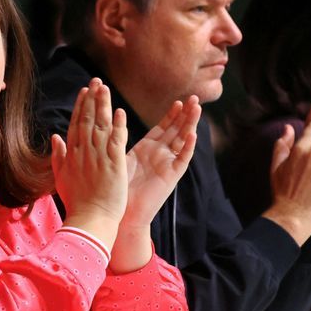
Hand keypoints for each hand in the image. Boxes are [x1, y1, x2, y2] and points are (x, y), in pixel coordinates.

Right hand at [51, 78, 127, 248]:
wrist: (89, 220)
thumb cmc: (76, 203)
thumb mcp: (61, 178)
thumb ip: (58, 156)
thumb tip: (55, 137)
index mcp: (71, 154)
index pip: (75, 124)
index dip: (80, 106)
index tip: (85, 92)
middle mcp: (83, 151)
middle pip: (87, 119)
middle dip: (92, 99)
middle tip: (96, 81)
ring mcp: (98, 156)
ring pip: (100, 124)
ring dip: (103, 105)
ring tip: (105, 88)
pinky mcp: (113, 163)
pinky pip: (116, 139)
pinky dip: (118, 125)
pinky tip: (120, 111)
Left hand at [123, 96, 199, 225]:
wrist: (120, 213)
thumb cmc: (116, 187)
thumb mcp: (118, 156)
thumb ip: (119, 138)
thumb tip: (113, 118)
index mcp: (148, 149)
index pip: (164, 128)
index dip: (171, 115)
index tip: (178, 101)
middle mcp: (160, 155)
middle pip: (177, 131)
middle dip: (186, 115)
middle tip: (195, 98)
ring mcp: (167, 165)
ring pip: (182, 141)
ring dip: (190, 125)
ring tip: (197, 109)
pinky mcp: (170, 177)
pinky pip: (181, 160)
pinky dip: (187, 147)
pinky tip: (192, 135)